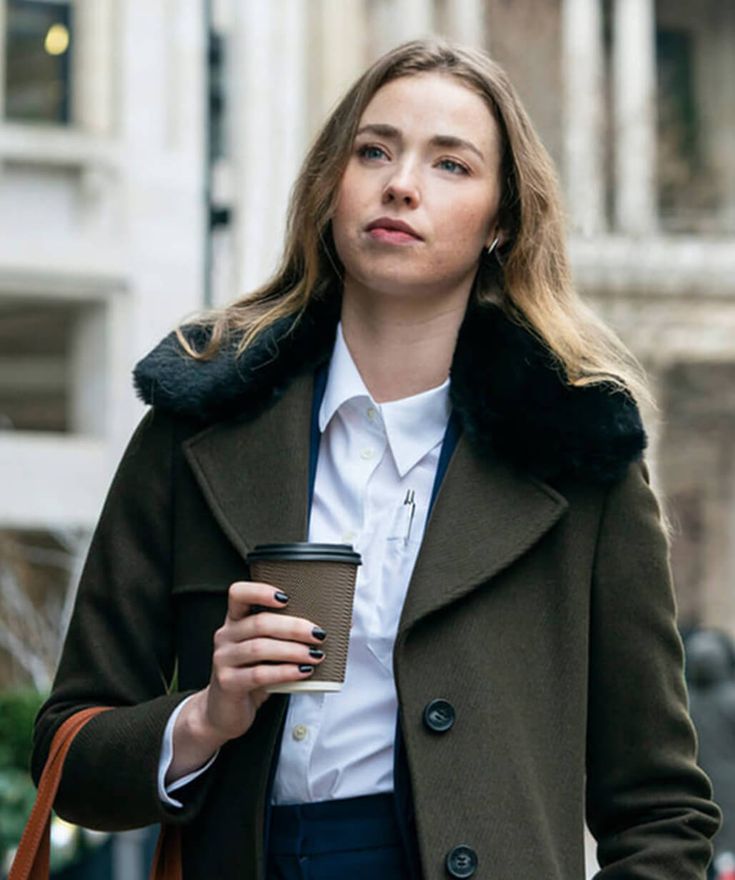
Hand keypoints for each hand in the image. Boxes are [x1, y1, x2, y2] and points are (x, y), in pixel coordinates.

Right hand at [168, 581, 325, 781]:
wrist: (223, 712)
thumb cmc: (251, 675)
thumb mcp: (265, 651)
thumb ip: (283, 636)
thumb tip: (326, 627)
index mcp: (234, 621)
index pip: (239, 594)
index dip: (261, 591)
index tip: (287, 597)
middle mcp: (225, 636)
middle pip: (260, 623)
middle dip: (293, 627)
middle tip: (318, 634)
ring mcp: (224, 659)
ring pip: (260, 648)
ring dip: (293, 650)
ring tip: (315, 654)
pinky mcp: (228, 682)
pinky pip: (259, 674)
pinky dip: (285, 671)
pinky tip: (302, 672)